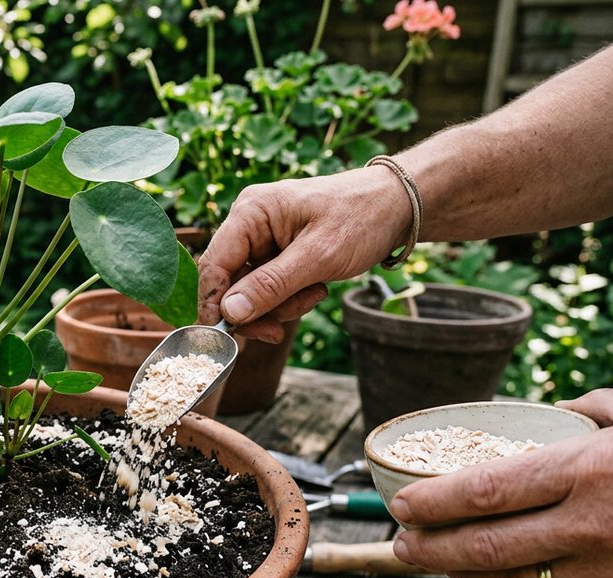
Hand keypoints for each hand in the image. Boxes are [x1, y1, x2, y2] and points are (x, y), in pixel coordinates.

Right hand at [196, 166, 411, 341]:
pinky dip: (289, 297)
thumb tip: (230, 313)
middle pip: (230, 281)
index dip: (215, 304)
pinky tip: (316, 289)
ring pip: (250, 289)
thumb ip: (271, 285)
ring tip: (314, 295)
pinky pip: (269, 286)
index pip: (215, 264)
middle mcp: (250, 222)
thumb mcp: (319, 256)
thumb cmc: (362, 218)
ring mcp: (263, 238)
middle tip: (279, 330)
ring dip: (279, 305)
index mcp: (251, 212)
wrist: (398, 205)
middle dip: (257, 309)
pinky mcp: (277, 251)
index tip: (225, 338)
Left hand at [391, 389, 612, 577]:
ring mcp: (605, 567)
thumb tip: (561, 408)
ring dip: (466, 574)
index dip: (434, 502)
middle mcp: (589, 524)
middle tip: (402, 543)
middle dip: (433, 547)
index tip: (402, 504)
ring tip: (436, 562)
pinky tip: (496, 574)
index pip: (486, 491)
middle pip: (487, 545)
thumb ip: (595, 412)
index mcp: (585, 470)